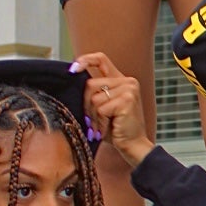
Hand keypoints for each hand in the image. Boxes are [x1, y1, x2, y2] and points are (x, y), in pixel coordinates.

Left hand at [72, 53, 153, 168]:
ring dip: (93, 116)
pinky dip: (100, 122)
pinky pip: (101, 109)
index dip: (85, 60)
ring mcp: (128, 89)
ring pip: (94, 98)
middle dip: (86, 105)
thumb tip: (72, 83)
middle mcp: (127, 81)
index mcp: (121, 80)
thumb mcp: (102, 107)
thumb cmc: (116, 129)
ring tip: (102, 125)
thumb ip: (93, 93)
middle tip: (94, 120)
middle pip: (90, 84)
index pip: (101, 59)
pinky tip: (107, 128)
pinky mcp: (127, 99)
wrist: (133, 145)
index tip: (73, 69)